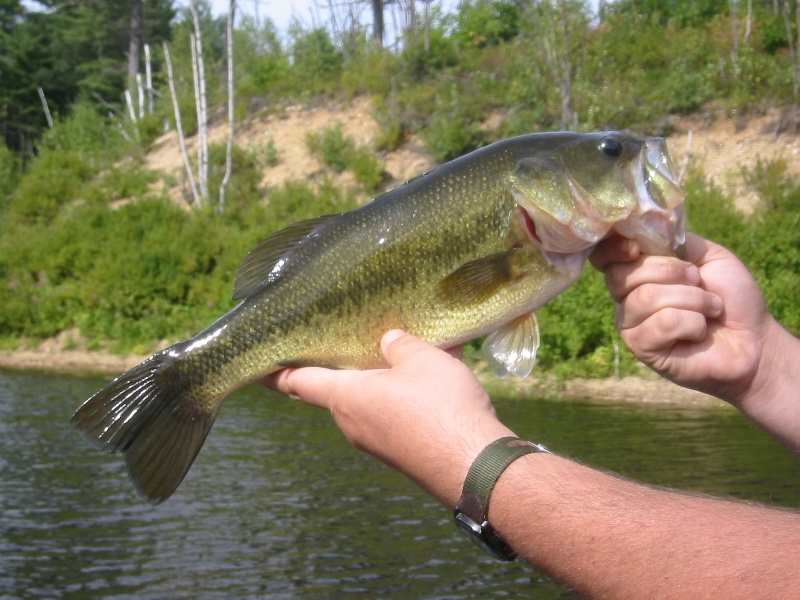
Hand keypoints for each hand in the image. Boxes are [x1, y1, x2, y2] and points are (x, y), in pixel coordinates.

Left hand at [262, 330, 514, 506]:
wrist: (476, 467)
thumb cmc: (440, 407)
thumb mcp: (421, 359)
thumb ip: (399, 345)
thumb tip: (388, 341)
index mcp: (346, 397)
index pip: (297, 382)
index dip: (275, 371)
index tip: (257, 364)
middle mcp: (353, 424)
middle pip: (336, 390)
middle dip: (341, 366)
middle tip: (345, 340)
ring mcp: (377, 443)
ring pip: (371, 402)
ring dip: (382, 378)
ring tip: (407, 351)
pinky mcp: (402, 453)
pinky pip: (396, 416)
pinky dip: (407, 395)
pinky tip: (437, 378)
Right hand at [590, 233, 769, 405]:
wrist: (753, 339)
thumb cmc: (730, 297)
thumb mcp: (707, 255)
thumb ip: (675, 241)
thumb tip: (645, 230)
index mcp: (637, 274)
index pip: (603, 258)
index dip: (612, 250)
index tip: (635, 249)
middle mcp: (626, 299)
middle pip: (621, 275)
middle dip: (669, 272)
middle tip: (699, 282)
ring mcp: (631, 326)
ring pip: (646, 298)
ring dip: (692, 299)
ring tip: (711, 309)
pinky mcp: (643, 349)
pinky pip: (663, 322)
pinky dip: (693, 323)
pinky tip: (701, 332)